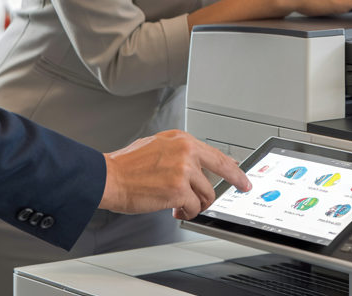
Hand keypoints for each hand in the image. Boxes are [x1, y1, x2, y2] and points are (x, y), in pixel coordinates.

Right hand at [98, 130, 250, 220]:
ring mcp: (184, 170)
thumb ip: (180, 152)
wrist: (108, 178)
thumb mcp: (157, 146)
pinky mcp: (178, 189)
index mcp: (182, 140)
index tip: (243, 179)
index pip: (217, 155)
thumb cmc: (127, 166)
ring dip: (196, 204)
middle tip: (232, 194)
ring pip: (207, 194)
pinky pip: (194, 206)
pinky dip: (187, 212)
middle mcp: (186, 152)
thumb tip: (200, 163)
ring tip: (181, 205)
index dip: (234, 169)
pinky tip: (174, 209)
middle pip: (220, 173)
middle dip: (228, 187)